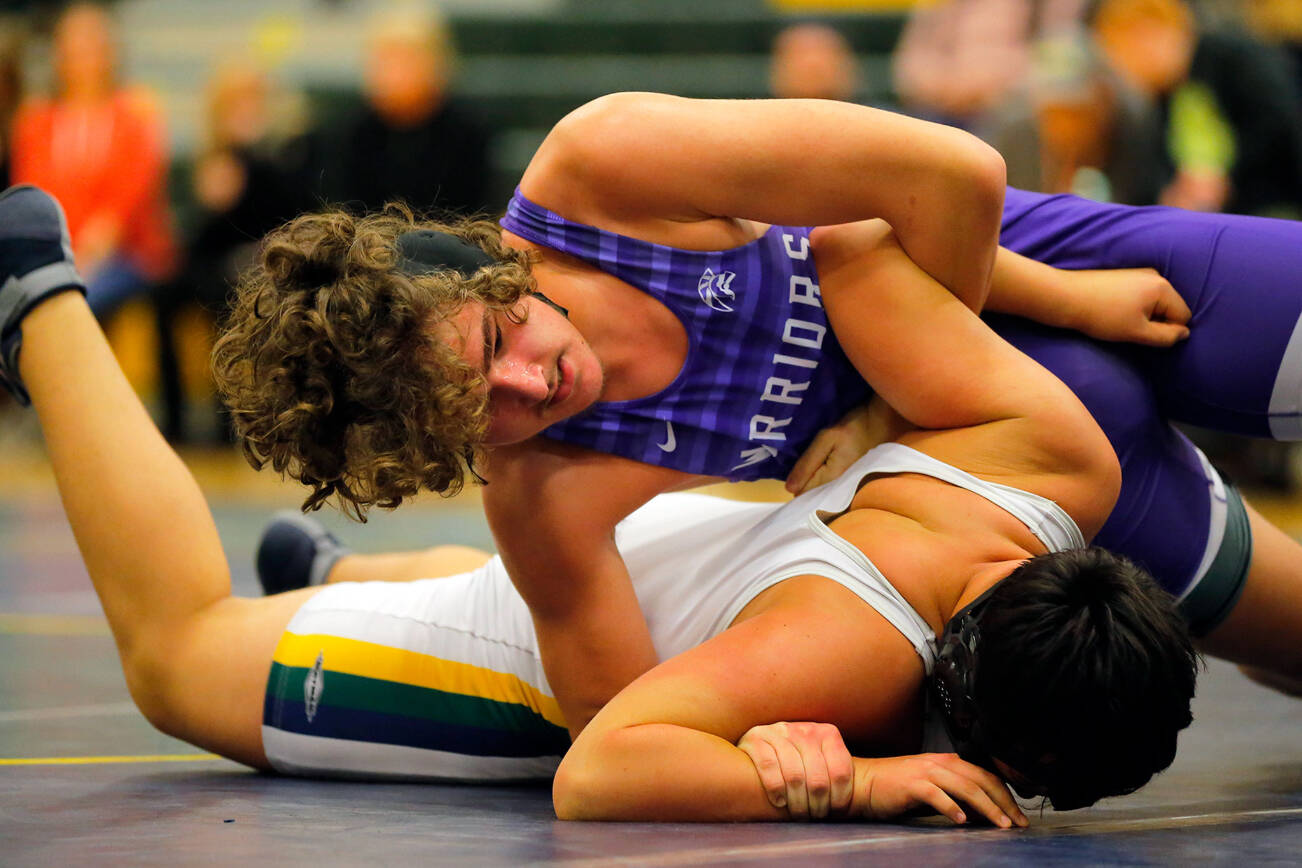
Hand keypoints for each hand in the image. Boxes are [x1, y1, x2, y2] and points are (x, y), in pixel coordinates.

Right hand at [738, 721, 854, 819]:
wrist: (764, 743)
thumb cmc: (802, 762)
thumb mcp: (825, 760)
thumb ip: (838, 774)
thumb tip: (868, 803)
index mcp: (827, 733)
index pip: (840, 772)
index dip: (839, 799)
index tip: (836, 813)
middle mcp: (804, 729)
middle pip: (817, 779)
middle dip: (818, 805)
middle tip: (815, 818)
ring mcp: (779, 731)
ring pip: (794, 775)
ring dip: (798, 803)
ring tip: (799, 815)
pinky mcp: (755, 738)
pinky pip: (768, 767)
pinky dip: (776, 789)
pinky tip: (779, 802)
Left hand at [786, 402, 904, 494]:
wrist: (886, 423)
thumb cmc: (855, 427)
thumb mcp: (826, 439)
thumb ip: (808, 463)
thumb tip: (789, 489)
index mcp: (833, 481)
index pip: (805, 495)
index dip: (796, 485)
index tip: (794, 475)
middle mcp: (843, 491)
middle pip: (815, 498)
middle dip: (805, 487)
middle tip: (805, 470)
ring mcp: (851, 489)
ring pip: (825, 495)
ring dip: (817, 486)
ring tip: (816, 470)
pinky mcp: (856, 484)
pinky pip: (835, 490)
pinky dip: (828, 484)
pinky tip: (828, 472)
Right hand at [855, 753, 1028, 827]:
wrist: (863, 782)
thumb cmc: (895, 788)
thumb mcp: (932, 788)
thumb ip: (956, 795)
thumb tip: (982, 812)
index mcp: (947, 762)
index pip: (986, 776)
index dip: (1005, 796)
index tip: (1017, 815)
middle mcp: (940, 763)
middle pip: (982, 781)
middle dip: (1003, 803)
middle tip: (1017, 822)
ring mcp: (926, 772)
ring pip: (966, 788)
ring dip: (987, 807)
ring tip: (1000, 824)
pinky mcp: (912, 784)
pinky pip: (937, 796)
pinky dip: (952, 808)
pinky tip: (962, 821)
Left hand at [1062, 267, 1190, 346]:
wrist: (1065, 297)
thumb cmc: (1101, 316)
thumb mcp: (1137, 332)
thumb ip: (1166, 336)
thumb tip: (1185, 333)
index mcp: (1162, 287)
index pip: (1183, 316)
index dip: (1167, 332)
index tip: (1141, 334)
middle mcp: (1155, 275)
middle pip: (1170, 308)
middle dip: (1156, 322)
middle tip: (1129, 327)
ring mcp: (1139, 273)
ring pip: (1155, 304)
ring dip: (1144, 316)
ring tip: (1119, 319)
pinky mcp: (1125, 276)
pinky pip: (1142, 297)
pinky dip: (1133, 307)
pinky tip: (1113, 311)